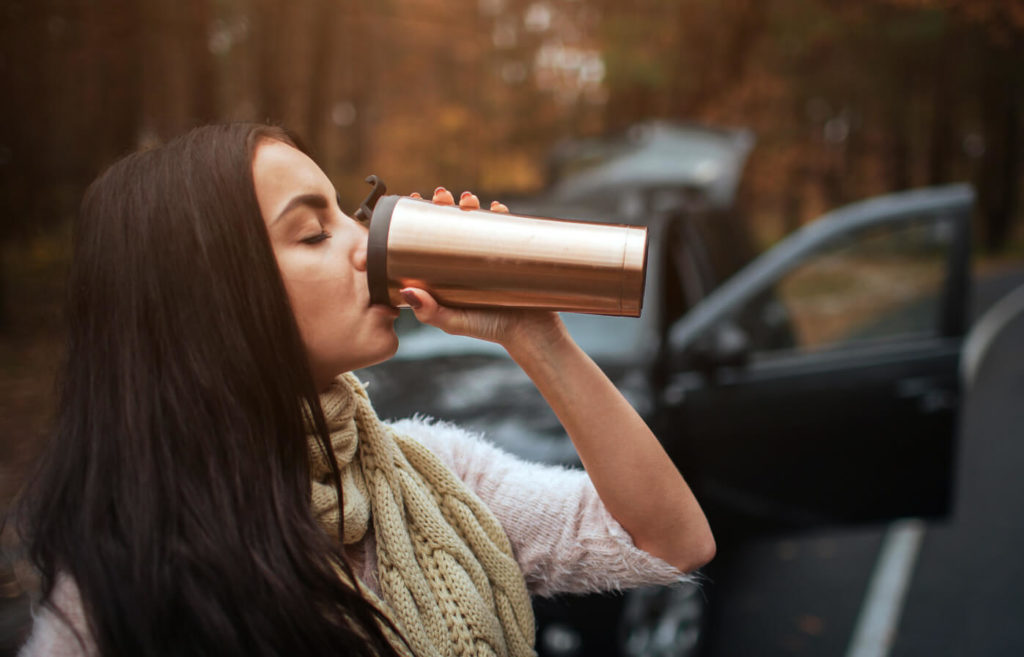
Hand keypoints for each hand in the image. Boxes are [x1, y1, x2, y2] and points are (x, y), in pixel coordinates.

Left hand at [400, 187, 565, 350]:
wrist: (533, 333)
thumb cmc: (490, 329)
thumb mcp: (455, 323)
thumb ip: (430, 312)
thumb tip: (407, 291)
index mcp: (447, 272)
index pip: (428, 239)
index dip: (420, 218)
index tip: (413, 199)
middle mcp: (467, 261)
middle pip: (452, 224)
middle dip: (445, 204)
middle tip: (442, 195)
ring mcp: (490, 256)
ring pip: (477, 221)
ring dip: (471, 204)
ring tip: (468, 199)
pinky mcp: (513, 254)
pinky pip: (505, 227)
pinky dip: (500, 214)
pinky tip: (496, 208)